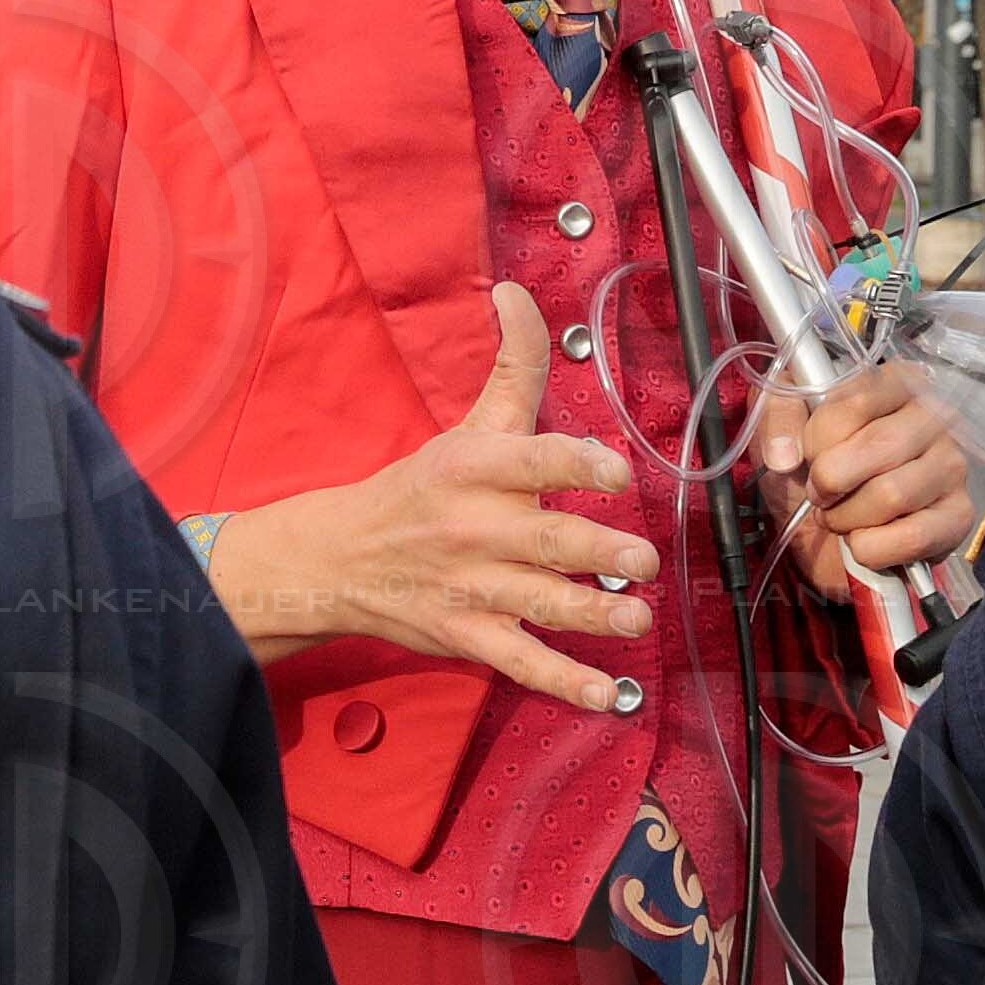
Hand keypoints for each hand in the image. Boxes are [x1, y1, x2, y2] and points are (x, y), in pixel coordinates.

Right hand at [199, 284, 655, 714]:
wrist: (340, 557)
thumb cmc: (423, 486)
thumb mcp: (469, 422)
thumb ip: (513, 362)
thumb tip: (517, 289)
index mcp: (476, 469)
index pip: (530, 462)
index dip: (574, 466)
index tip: (616, 472)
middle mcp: (474, 529)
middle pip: (543, 541)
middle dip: (598, 552)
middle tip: (644, 560)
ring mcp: (471, 587)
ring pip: (539, 605)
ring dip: (592, 615)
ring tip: (636, 617)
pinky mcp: (467, 635)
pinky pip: (520, 661)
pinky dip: (563, 681)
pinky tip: (607, 694)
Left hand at [753, 363, 971, 595]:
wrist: (832, 533)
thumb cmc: (818, 469)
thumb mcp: (787, 432)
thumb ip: (777, 419)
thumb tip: (784, 456)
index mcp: (895, 382)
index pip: (851, 406)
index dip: (817, 442)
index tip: (807, 459)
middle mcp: (935, 416)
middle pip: (879, 448)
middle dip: (831, 483)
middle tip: (820, 497)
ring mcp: (953, 465)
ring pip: (892, 494)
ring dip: (848, 519)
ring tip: (841, 519)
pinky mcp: (960, 515)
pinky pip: (913, 536)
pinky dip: (873, 549)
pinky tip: (866, 541)